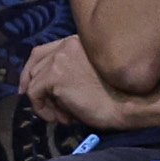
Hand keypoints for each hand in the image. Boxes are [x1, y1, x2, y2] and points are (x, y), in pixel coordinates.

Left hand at [15, 34, 131, 134]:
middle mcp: (66, 46)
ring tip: (61, 116)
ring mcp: (60, 59)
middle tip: (38, 104)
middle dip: (32, 84)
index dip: (33, 68)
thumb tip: (50, 90)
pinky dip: (41, 108)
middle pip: (35, 62)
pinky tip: (58, 119)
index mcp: (77, 41)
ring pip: (34, 79)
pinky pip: (34, 93)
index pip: (44, 51)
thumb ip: (72, 71)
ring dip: (44, 100)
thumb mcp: (93, 74)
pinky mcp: (56, 76)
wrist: (130, 103)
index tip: (29, 86)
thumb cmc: (119, 94)